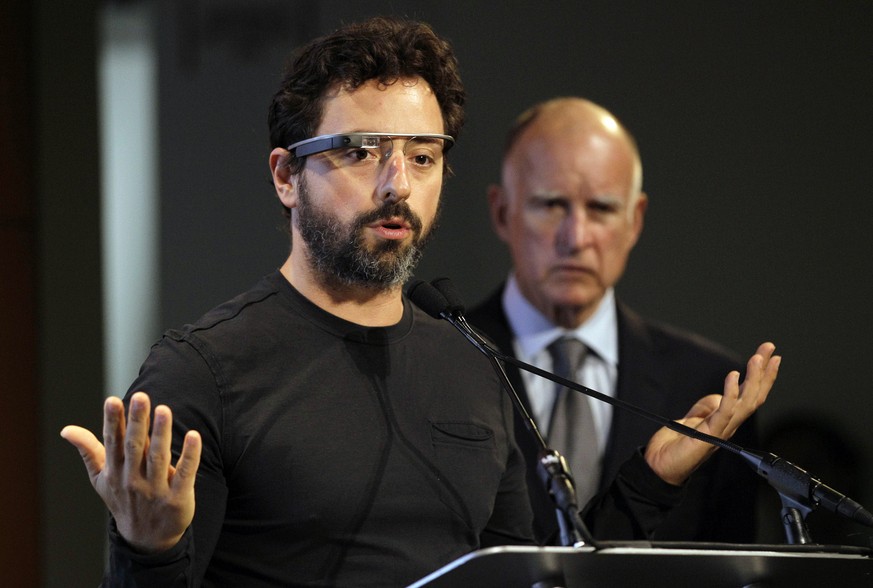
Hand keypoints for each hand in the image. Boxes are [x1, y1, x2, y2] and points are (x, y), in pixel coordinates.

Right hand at [60, 391, 200, 552]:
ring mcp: (155, 489)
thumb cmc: (123, 499)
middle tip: (141, 396)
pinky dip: (190, 456)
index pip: (113, 443)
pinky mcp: (177, 498)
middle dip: (138, 422)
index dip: (113, 422)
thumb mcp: (101, 478)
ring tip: (164, 410)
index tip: (112, 400)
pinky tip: (194, 436)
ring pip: (158, 458)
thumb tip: (66, 429)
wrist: (146, 539)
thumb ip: (88, 451)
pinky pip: (185, 474)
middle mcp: (133, 479)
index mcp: (116, 471)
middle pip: (135, 447)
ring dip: (161, 434)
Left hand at [644, 342, 780, 485]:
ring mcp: (721, 430)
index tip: (767, 355)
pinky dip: (730, 393)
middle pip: (754, 396)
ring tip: (757, 357)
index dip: (761, 376)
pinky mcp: (709, 434)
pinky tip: (733, 376)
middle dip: (764, 371)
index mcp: (726, 420)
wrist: (659, 466)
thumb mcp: (692, 419)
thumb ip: (706, 407)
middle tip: (770, 348)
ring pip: (746, 402)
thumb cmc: (674, 446)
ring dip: (753, 378)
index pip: (750, 395)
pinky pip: (724, 411)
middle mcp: (728, 425)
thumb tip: (720, 395)